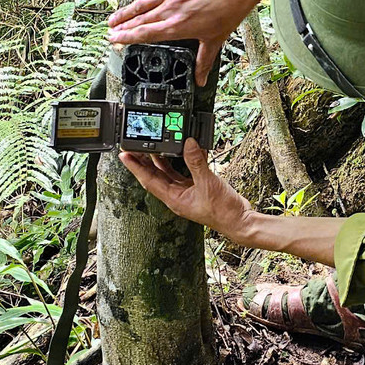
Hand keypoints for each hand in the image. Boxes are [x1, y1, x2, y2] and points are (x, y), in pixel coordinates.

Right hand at [107, 0, 276, 84]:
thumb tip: (201, 80)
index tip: (115, 41)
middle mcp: (170, 11)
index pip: (145, 34)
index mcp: (177, 27)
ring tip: (112, 19)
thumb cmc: (226, 14)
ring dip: (124, 12)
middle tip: (110, 32)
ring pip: (140, 4)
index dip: (127, 38)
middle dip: (122, 27)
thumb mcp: (214, 42)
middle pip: (139, 20)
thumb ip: (203, 62)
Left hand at [120, 140, 257, 241]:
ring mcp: (186, 192)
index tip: (124, 155)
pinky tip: (182, 150)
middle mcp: (177, 196)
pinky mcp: (197, 188)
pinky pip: (185, 171)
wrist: (239, 220)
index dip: (135, 167)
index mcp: (174, 199)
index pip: (148, 180)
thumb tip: (188, 144)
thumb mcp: (207, 184)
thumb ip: (196, 162)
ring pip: (168, 173)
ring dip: (160, 159)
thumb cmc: (222, 212)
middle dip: (143, 161)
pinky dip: (183, 160)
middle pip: (155, 176)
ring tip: (151, 144)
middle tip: (134, 146)